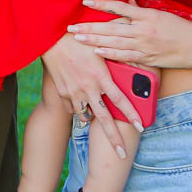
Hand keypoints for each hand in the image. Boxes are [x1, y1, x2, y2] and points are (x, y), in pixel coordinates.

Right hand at [40, 33, 140, 154]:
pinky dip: (77, 108)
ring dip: (91, 119)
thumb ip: (117, 48)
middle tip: (122, 154)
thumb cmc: (79, 37)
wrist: (50, 39)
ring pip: (85, 116)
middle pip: (104, 119)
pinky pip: (72, 108)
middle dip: (114, 139)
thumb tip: (132, 46)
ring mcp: (74, 93)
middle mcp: (88, 88)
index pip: (121, 100)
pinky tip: (79, 101)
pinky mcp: (62, 93)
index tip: (141, 127)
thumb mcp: (101, 43)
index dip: (132, 114)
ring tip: (95, 118)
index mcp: (101, 76)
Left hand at [70, 0, 191, 72]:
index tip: (85, 2)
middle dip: (89, 27)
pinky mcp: (148, 59)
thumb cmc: (181, 29)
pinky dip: (110, 53)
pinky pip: (125, 56)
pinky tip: (97, 51)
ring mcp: (145, 45)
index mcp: (147, 15)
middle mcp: (144, 29)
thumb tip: (127, 3)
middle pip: (111, 27)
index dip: (100, 5)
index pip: (119, 8)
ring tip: (78, 39)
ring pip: (114, 42)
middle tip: (71, 27)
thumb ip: (142, 11)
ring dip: (94, 40)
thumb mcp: (162, 15)